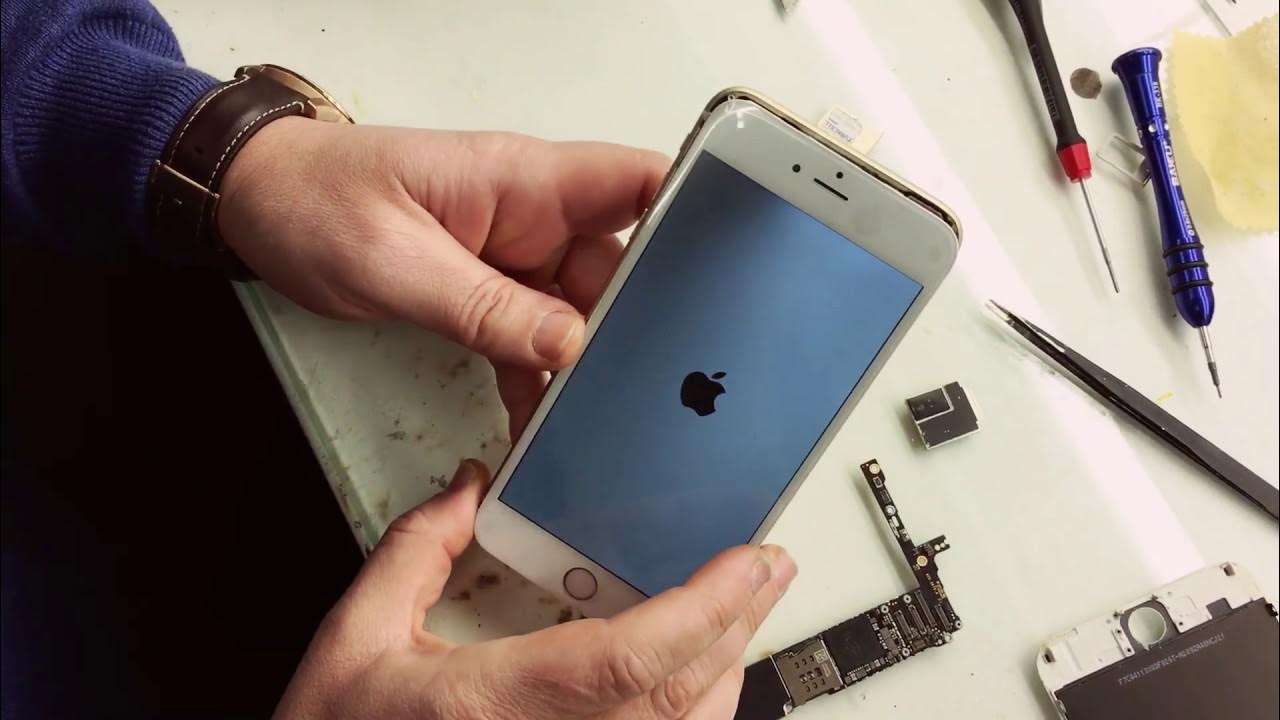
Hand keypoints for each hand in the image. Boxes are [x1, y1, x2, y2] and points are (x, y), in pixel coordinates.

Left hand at [218, 118, 667, 435]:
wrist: (255, 205)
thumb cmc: (318, 202)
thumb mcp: (397, 263)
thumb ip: (484, 309)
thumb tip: (568, 348)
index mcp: (524, 182)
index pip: (637, 181)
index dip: (693, 215)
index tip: (725, 275)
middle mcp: (532, 215)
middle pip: (618, 270)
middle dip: (634, 329)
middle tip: (648, 391)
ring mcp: (512, 253)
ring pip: (578, 313)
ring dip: (581, 365)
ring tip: (591, 422)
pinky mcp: (487, 287)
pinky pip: (532, 335)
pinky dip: (536, 377)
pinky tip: (538, 421)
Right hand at [276, 460, 796, 719]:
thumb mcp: (353, 638)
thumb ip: (414, 551)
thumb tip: (468, 488)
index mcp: (496, 702)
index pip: (630, 655)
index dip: (704, 607)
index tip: (750, 561)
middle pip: (681, 692)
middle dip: (739, 621)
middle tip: (770, 568)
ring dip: (728, 666)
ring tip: (745, 608)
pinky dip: (699, 712)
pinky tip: (702, 677)